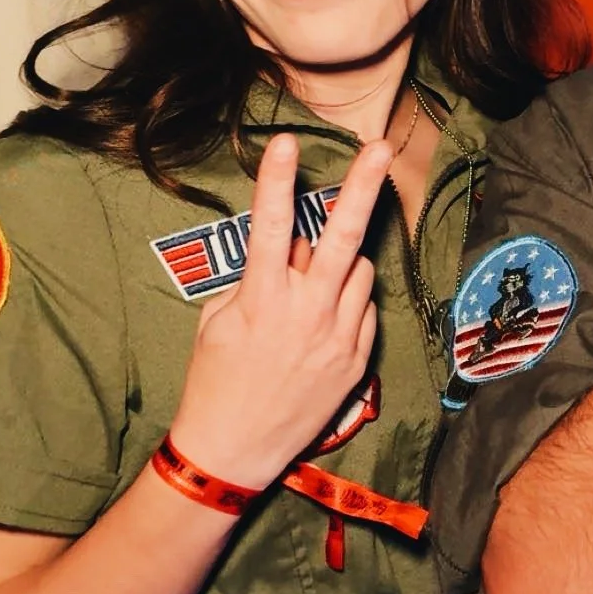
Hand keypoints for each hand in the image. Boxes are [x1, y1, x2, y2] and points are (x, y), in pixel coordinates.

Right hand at [170, 133, 390, 492]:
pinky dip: (349, 303)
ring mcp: (338, 337)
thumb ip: (254, 281)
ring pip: (360, 271)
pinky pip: (365, 310)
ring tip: (312, 287)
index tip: (285, 142)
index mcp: (263, 300)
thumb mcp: (217, 323)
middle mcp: (307, 314)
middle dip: (361, 188)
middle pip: (342, 238)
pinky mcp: (357, 361)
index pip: (272, 226)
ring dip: (342, 264)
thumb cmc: (214, 382)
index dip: (276, 181)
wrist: (235, 451)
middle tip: (377, 149)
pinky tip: (322, 322)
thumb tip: (290, 254)